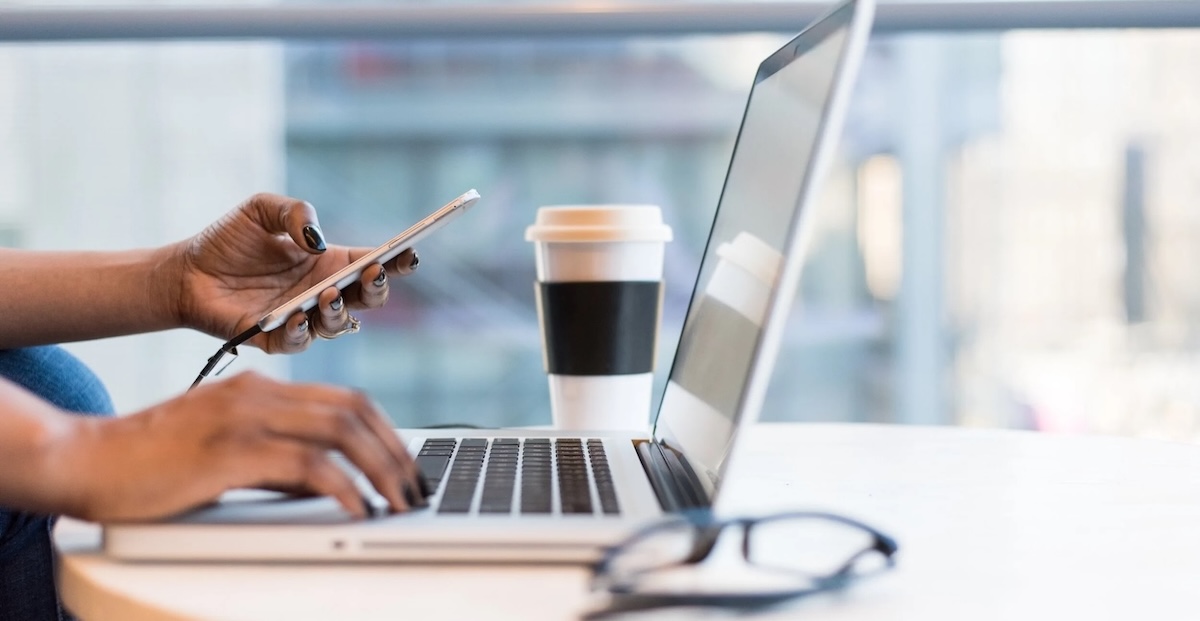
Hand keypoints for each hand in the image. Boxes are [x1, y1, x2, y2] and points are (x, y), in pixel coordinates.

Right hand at [48, 372, 425, 521]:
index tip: (406, 465)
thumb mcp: (226, 450)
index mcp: (260, 388)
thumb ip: (276, 459)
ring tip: (399, 502)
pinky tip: (357, 509)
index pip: (346, 399)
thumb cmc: (151, 462)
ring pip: (340, 431)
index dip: (386, 431)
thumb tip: (327, 483)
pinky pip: (307, 465)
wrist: (85, 460)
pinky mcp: (230, 450)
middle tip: (415, 487)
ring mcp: (244, 417)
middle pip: (354, 410)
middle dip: (396, 451)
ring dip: (381, 469)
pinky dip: (343, 487)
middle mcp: (258, 393)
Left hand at [172, 193, 418, 352]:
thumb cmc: (228, 240)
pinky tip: (297, 315)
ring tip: (328, 294)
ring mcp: (302, 318)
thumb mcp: (261, 209)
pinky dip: (302, 331)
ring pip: (339, 325)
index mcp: (329, 263)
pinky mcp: (275, 339)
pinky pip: (298, 342)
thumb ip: (294, 212)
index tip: (409, 252)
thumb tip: (317, 240)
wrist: (185, 272)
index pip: (373, 264)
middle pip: (368, 299)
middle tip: (372, 273)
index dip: (396, 260)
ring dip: (340, 311)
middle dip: (377, 288)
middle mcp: (322, 293)